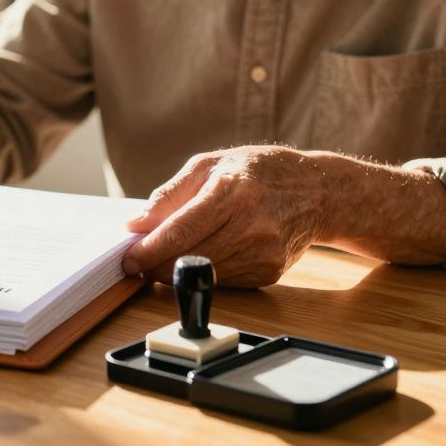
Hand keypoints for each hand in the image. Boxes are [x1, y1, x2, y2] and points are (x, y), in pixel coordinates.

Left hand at [122, 146, 331, 287]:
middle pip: (189, 259)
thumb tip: (136, 225)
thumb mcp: (209, 164)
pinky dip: (204, 273)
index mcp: (232, 192)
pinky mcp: (269, 272)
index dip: (148, 250)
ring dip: (176, 272)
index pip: (180, 232)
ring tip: (165, 258)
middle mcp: (252, 225)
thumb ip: (169, 195)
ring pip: (204, 275)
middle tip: (137, 262)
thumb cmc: (258, 171)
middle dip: (155, 265)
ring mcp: (264, 253)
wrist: (318, 191)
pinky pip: (223, 281)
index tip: (127, 258)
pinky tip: (201, 256)